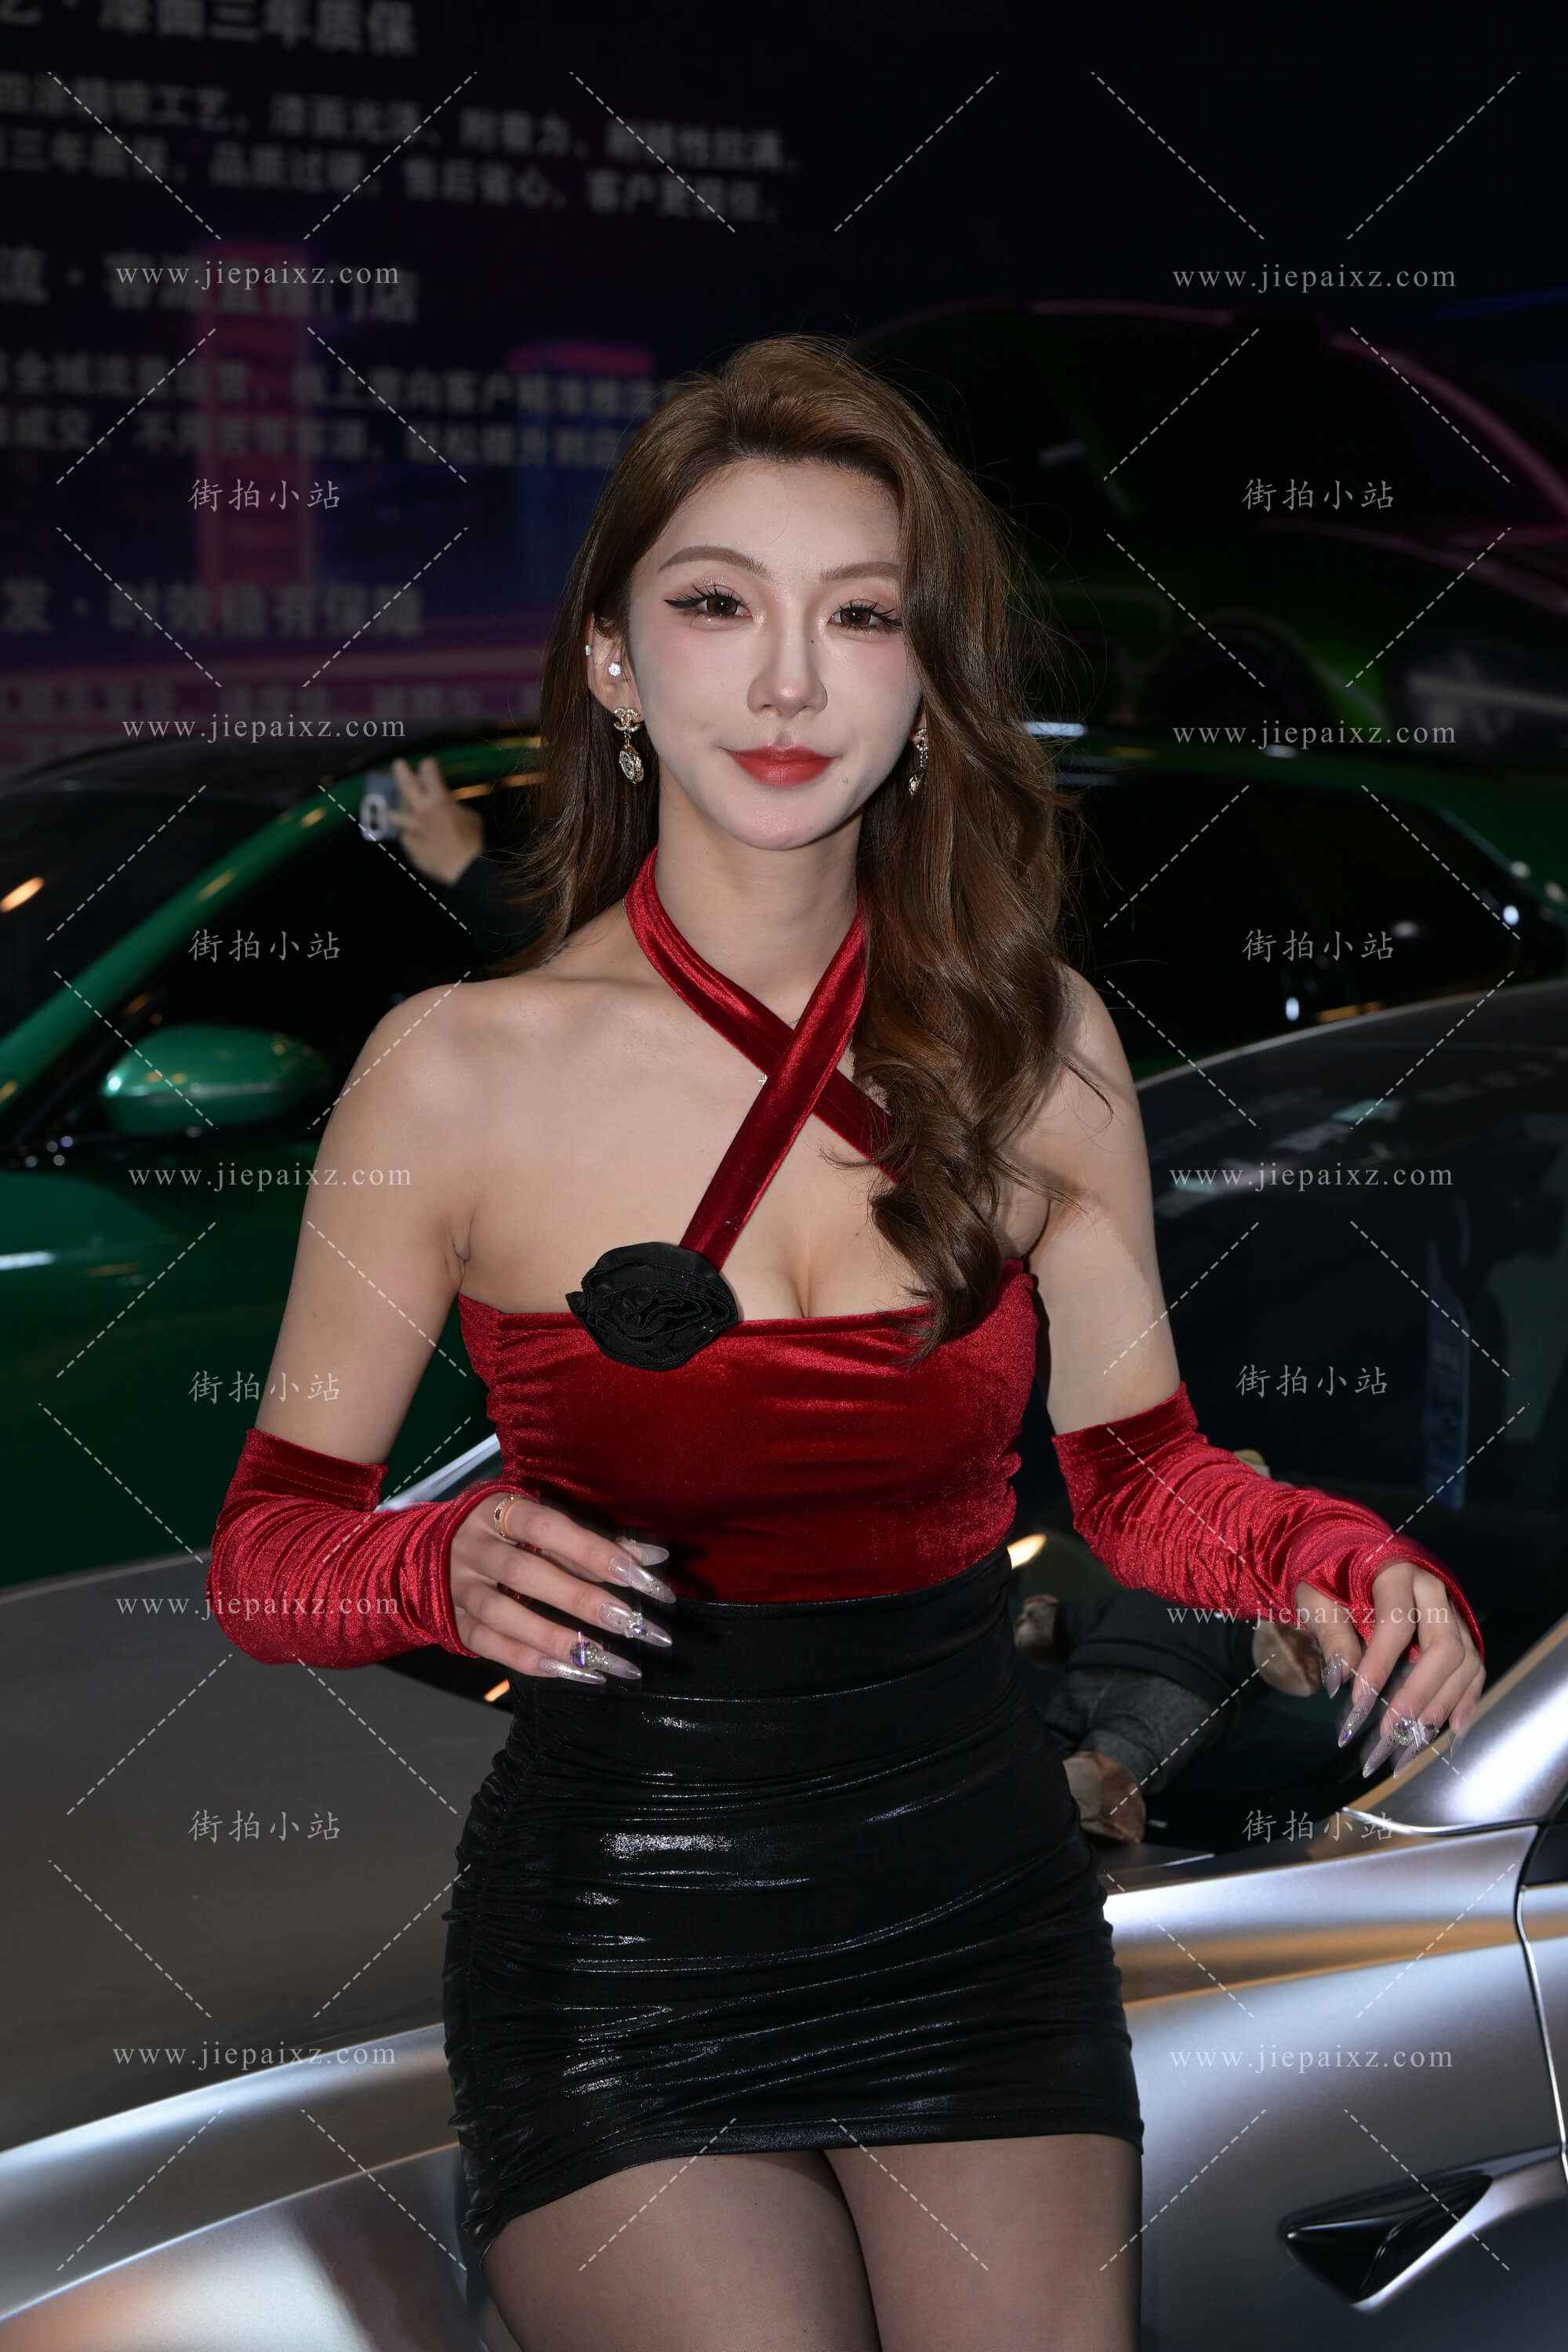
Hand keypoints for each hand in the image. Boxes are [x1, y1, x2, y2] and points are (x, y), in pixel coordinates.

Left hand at [390, 754, 484, 885]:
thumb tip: (449, 807)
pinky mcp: (408, 844)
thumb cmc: (472, 841)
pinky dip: (410, 835)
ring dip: (400, 811)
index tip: (427, 764)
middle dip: (402, 772)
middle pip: (406, 785)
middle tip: (398, 764)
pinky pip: (405, 836)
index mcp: (439, 800)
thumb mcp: (470, 817)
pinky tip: (416, 838)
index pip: (429, 773)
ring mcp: (412, 827)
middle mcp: (421, 810)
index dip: (428, 766)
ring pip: (396, 814)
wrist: (463, 868)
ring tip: (398, 811)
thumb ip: (455, 807)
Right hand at [450, 1490, 675, 1683]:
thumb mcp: (544, 1522)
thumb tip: (654, 1557)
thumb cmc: (510, 1532)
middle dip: (585, 1602)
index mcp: (499, 1510)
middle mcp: (474, 1548)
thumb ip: (595, 1539)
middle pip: (527, 1574)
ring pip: (506, 1616)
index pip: (548, 1528)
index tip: (642, 1578)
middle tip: (636, 1626)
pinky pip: (491, 1647)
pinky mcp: (454, 1623)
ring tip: (613, 1663)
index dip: (594, 1551)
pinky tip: (576, 1673)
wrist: (433, 1550)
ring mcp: (459, 1588)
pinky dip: (534, 1662)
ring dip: (562, 1641)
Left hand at [1293, 1561, 1486, 1777]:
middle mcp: (1434, 1590)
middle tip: (1392, 1729)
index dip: (1381, 1663)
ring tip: (1416, 1738)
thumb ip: (1331, 1633)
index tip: (1359, 1702)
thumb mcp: (1317, 1598)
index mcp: (1396, 1573)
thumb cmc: (1330, 1578)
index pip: (1397, 1622)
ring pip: (1465, 1660)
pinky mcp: (1461, 1630)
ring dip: (1443, 1704)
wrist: (1351, 1556)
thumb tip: (1341, 1680)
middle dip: (1420, 1692)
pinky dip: (1466, 1699)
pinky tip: (1451, 1729)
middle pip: (1444, 1645)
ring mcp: (1452, 1611)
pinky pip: (1475, 1667)